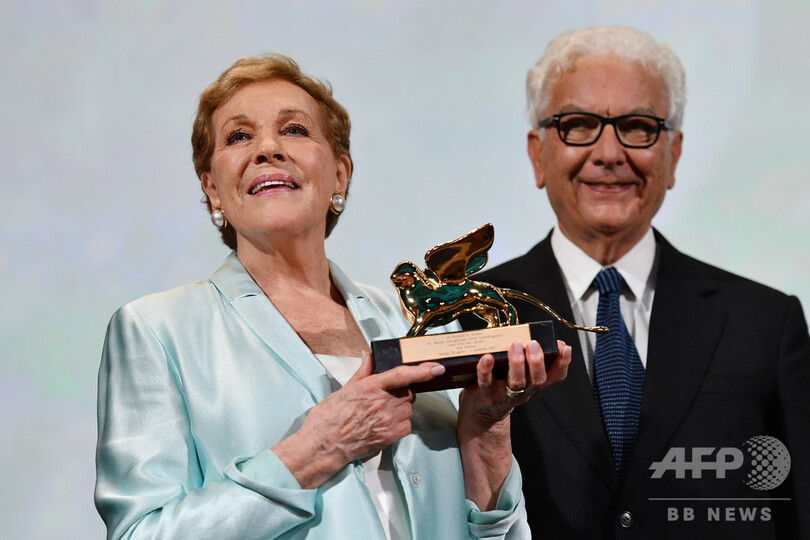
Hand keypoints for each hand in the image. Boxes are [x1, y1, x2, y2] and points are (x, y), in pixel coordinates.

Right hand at [273, 351, 444, 487]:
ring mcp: (387, 421)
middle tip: (388, 396)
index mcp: (371, 387)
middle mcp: (382, 403)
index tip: (437, 368)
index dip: (423, 370)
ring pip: (408, 409)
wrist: (324, 445)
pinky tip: (385, 424)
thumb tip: (369, 355)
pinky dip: (401, 423)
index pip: (402, 375)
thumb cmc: (329, 417)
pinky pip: (406, 426)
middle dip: (403, 392)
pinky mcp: (389, 437)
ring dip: (401, 408)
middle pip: (409, 392)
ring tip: (382, 412)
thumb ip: (363, 372)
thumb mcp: (344, 388)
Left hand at [458, 339, 571, 425]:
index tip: (564, 348)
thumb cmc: (503, 384)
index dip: (563, 363)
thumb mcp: (521, 373)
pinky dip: (486, 370)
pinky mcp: (487, 394)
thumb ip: (528, 357)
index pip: (556, 377)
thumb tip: (532, 333)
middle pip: (537, 380)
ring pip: (516, 383)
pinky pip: (486, 383)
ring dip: (517, 363)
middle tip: (533, 343)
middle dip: (537, 361)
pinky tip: (486, 358)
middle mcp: (525, 391)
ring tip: (515, 345)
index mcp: (535, 384)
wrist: (483, 411)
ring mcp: (506, 395)